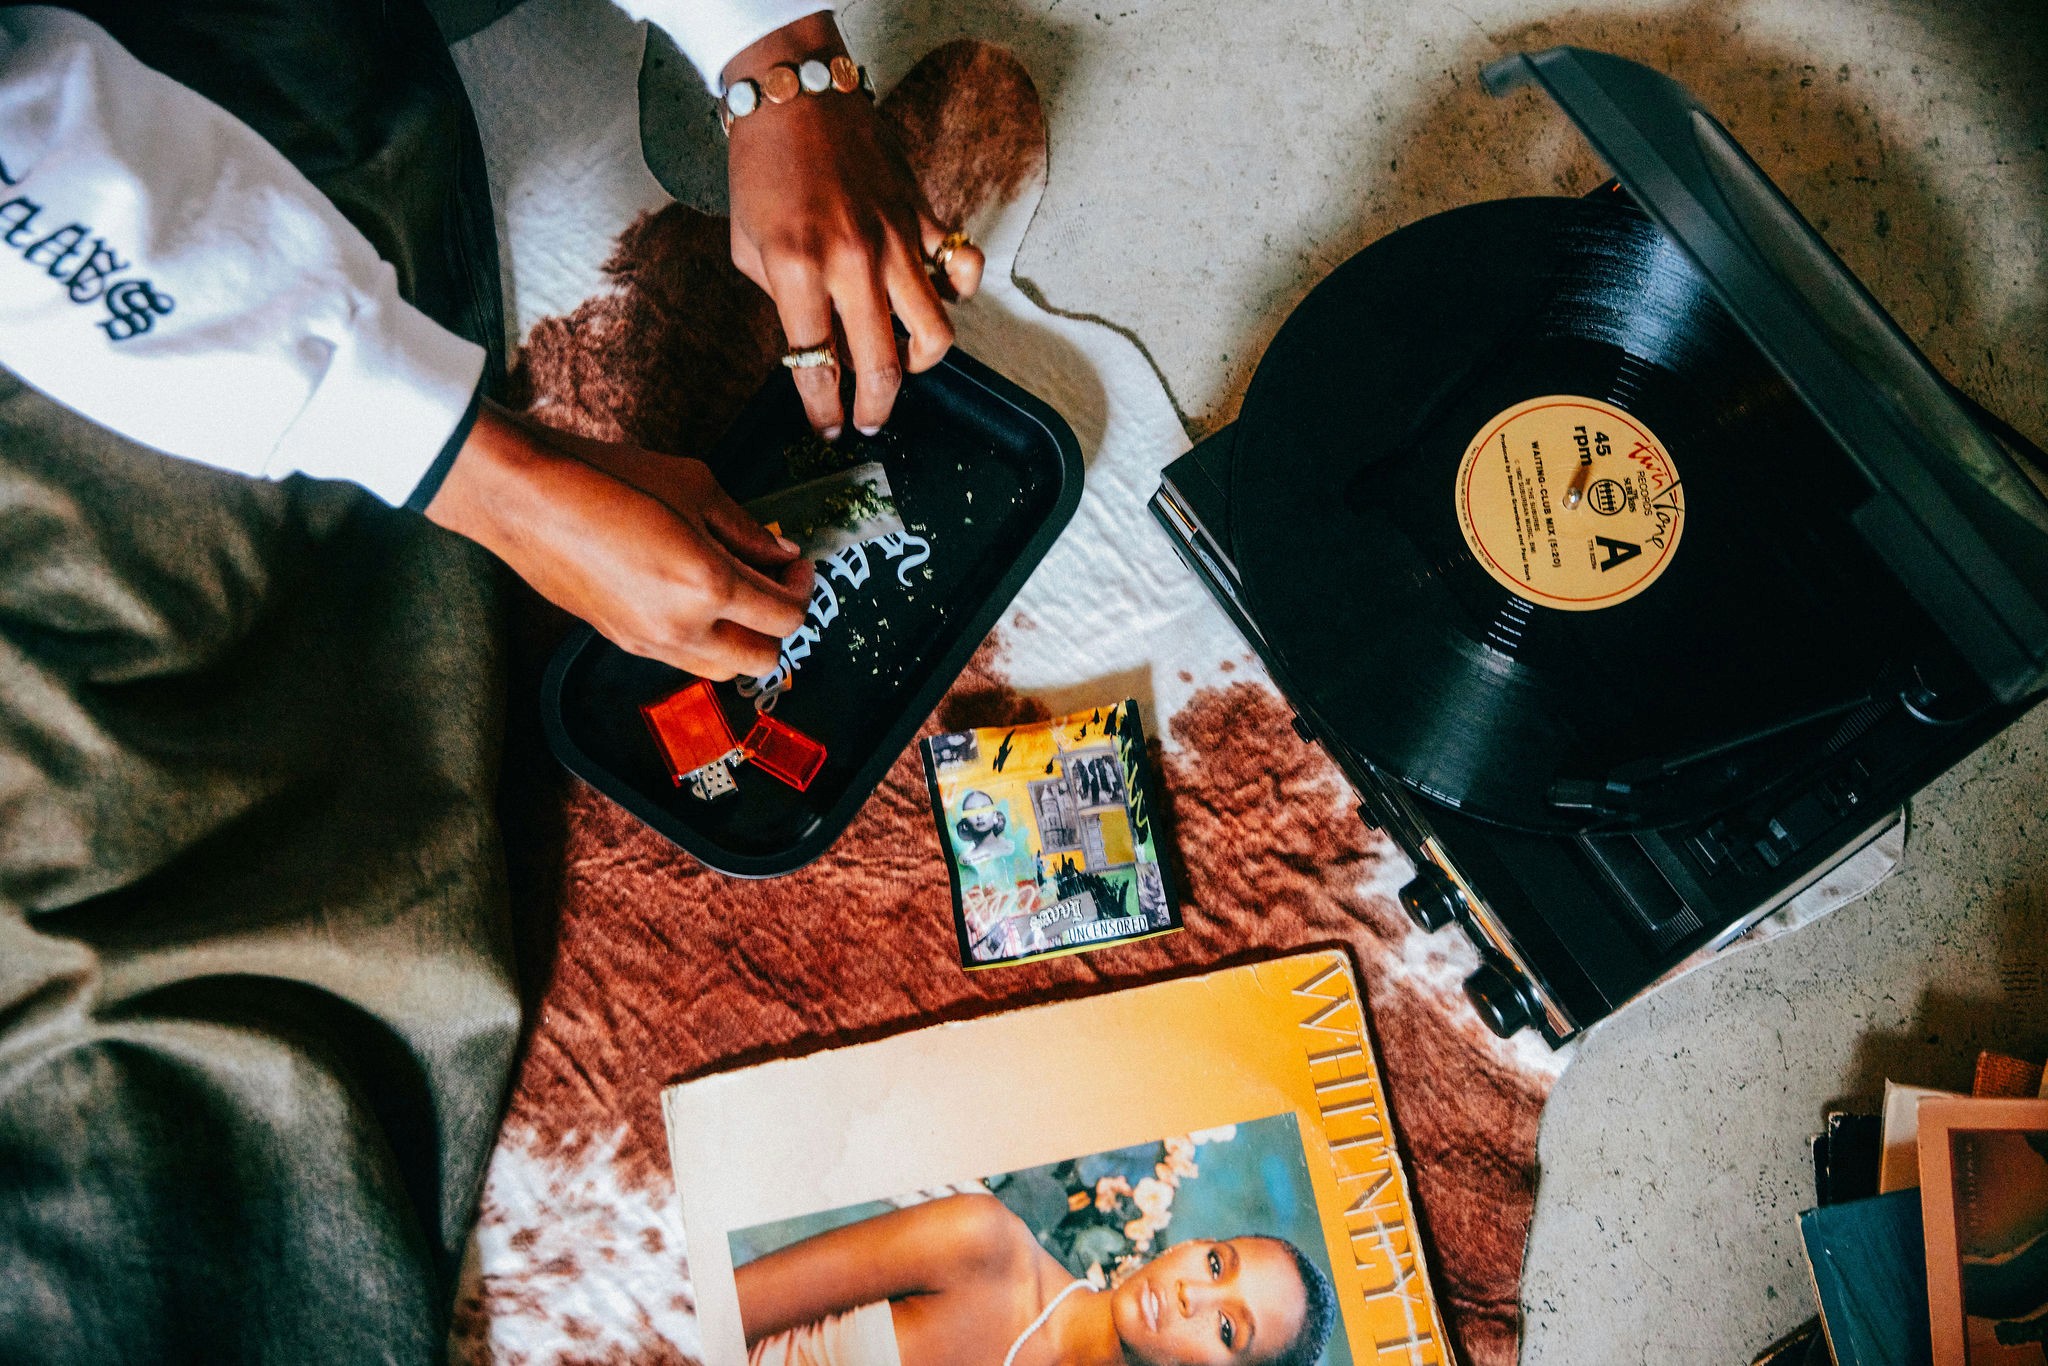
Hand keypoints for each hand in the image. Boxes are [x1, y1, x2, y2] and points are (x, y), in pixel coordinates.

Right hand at [424, 402, 813, 678]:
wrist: (527, 499)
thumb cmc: (607, 478)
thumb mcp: (694, 486)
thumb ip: (748, 529)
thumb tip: (782, 554)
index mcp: (708, 585)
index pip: (786, 616)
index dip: (803, 589)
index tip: (796, 564)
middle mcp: (683, 627)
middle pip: (764, 658)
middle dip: (780, 624)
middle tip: (774, 583)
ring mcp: (650, 643)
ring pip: (724, 670)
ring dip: (743, 640)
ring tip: (736, 595)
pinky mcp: (624, 643)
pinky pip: (684, 659)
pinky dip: (704, 639)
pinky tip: (694, 598)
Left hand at [723, 14, 984, 438]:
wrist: (795, 97)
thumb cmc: (761, 173)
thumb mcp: (748, 249)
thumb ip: (782, 305)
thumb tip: (821, 350)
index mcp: (796, 271)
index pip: (817, 367)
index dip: (822, 412)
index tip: (827, 430)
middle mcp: (852, 261)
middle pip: (882, 365)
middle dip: (875, 409)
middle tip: (868, 421)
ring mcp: (896, 239)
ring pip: (935, 330)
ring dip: (919, 363)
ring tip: (902, 365)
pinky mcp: (924, 216)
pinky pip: (962, 269)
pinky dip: (957, 293)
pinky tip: (936, 298)